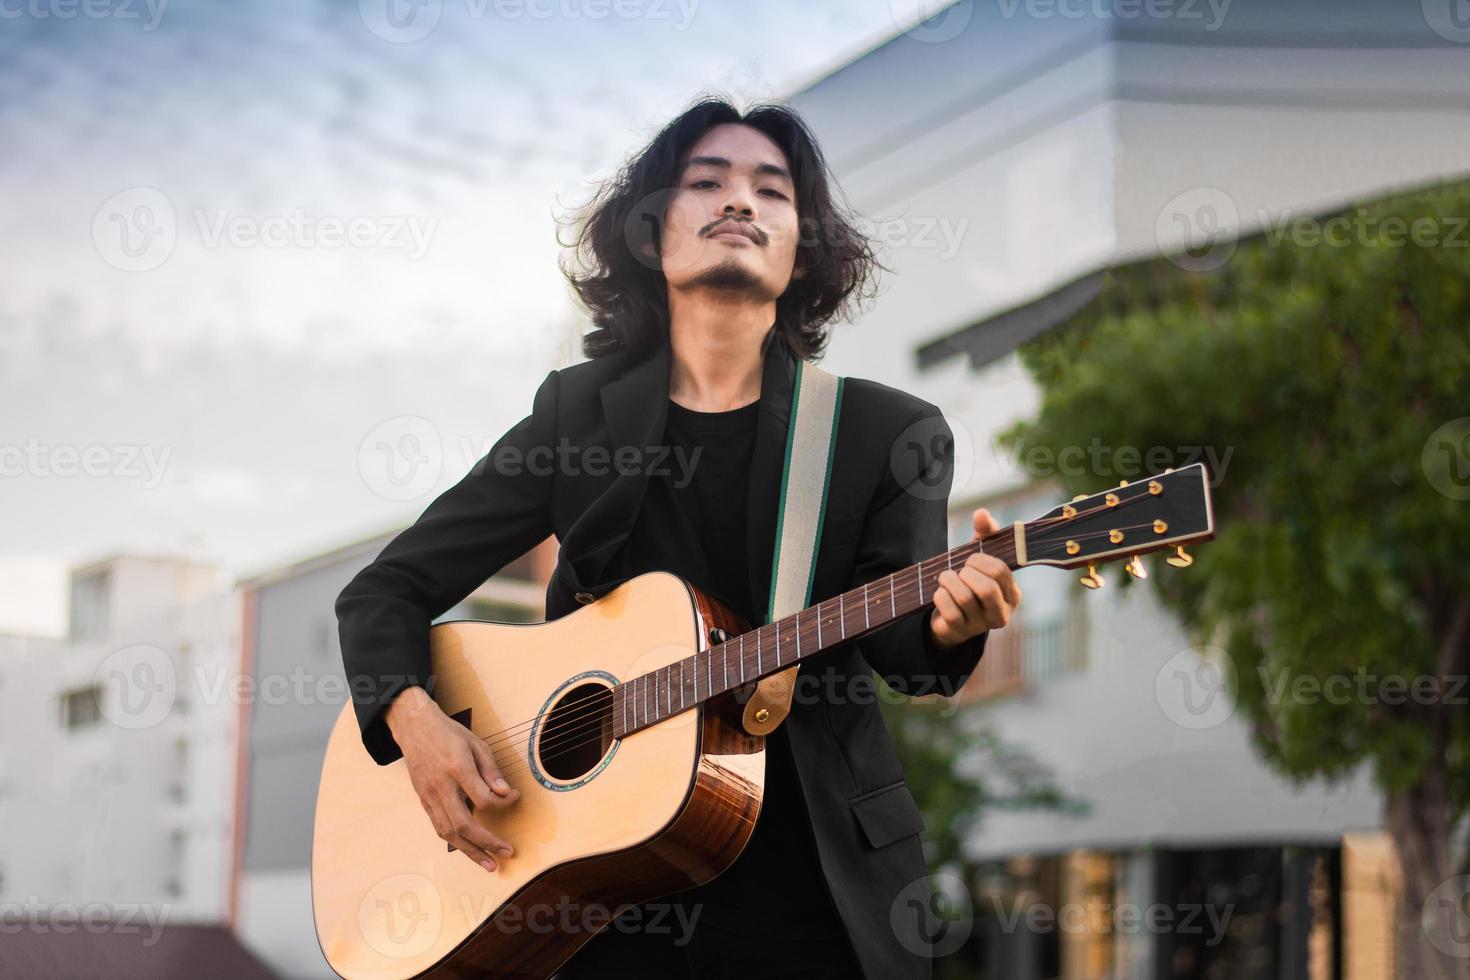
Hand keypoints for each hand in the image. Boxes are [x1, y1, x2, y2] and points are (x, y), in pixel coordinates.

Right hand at [385, 686, 519, 872]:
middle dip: (486, 843)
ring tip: (489, 864)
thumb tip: (505, 793)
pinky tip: (469, 849)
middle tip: (506, 853)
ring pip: (448, 832)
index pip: (482, 798)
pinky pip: (439, 827)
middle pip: (462, 824)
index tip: (514, 798)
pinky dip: (455, 841)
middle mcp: (441, 786)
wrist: (415, 728)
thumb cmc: (449, 734)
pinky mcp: (423, 801)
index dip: (502, 803)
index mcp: (457, 768)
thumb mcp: (476, 743)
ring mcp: (429, 796)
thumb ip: (491, 770)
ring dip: (470, 851)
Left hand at [930, 507, 1020, 648]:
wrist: (950, 615)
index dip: (981, 560)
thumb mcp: (980, 556)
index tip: (970, 558)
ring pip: (965, 598)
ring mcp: (981, 626)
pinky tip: (940, 592)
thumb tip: (981, 513)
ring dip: (949, 581)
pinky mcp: (960, 632)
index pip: (1001, 572)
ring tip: (945, 577)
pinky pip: (949, 611)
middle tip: (959, 570)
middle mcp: (1002, 614)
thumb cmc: (971, 580)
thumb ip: (985, 533)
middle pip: (986, 589)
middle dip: (966, 573)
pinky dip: (941, 596)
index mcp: (1013, 594)